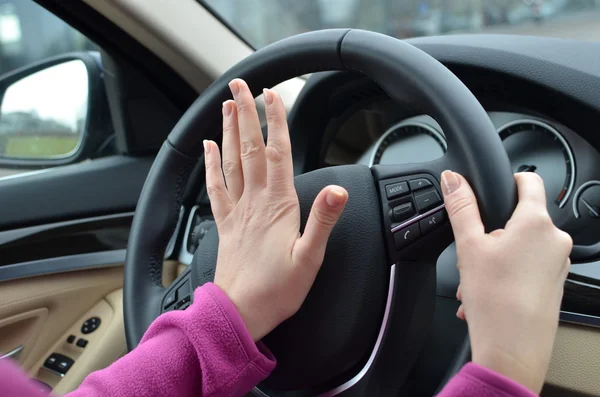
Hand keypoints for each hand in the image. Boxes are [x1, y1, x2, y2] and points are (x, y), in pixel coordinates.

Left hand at [204, 79, 347, 341]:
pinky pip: (215, 188)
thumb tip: (337, 190)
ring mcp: (236, 211)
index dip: (276, 122)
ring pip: (231, 162)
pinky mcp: (225, 224)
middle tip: (241, 86)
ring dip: (228, 131)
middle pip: (249, 149)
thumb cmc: (276, 291)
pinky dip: (210, 165)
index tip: (273, 96)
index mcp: (278, 206)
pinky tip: (208, 148)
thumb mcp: (310, 258)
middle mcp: (254, 202)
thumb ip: (322, 221)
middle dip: (245, 114)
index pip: (277, 153)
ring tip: (227, 106)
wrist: (239, 313)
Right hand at [442, 170, 571, 392]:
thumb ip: (461, 207)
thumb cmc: (496, 301)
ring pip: (520, 247)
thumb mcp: (469, 246)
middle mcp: (555, 240)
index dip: (508, 181)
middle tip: (471, 255)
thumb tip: (453, 180)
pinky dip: (504, 276)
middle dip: (490, 234)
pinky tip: (483, 295)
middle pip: (518, 220)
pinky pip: (526, 269)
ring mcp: (557, 264)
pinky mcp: (554, 285)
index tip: (492, 192)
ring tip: (473, 282)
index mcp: (536, 222)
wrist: (512, 351)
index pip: (530, 181)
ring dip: (493, 259)